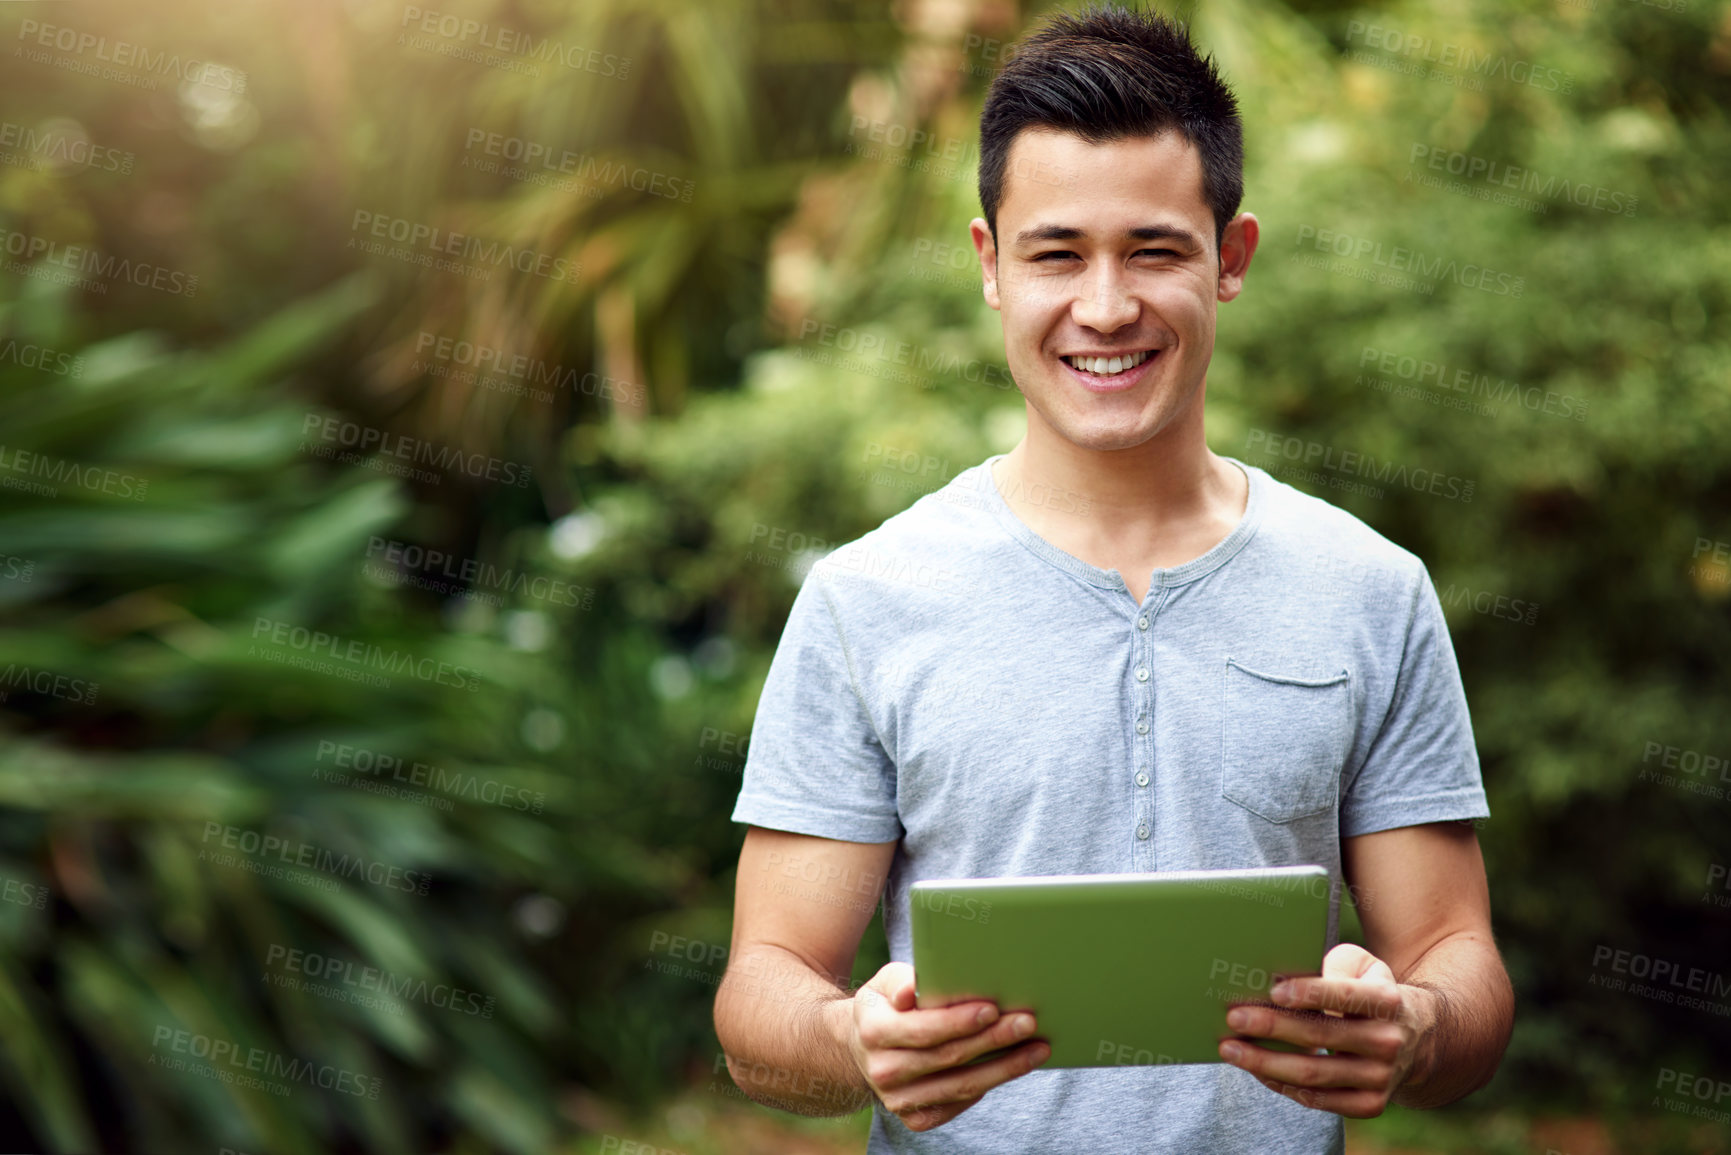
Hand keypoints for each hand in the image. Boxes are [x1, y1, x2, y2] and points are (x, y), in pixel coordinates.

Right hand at [845, 962, 1049, 1131]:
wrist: (862, 1048)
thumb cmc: (887, 1005)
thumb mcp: (885, 982)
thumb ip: (901, 980)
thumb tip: (911, 991)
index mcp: (873, 1031)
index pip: (923, 1030)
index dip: (959, 1022)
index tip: (992, 1009)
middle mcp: (883, 1070)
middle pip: (949, 1058)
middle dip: (993, 1040)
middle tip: (1027, 1023)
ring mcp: (898, 1099)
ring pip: (961, 1086)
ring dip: (1004, 1068)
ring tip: (1037, 1048)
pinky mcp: (915, 1117)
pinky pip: (959, 1103)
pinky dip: (990, 1085)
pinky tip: (1014, 1066)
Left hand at [1216, 942, 1437, 1117]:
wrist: (1415, 1038)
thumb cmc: (1369, 990)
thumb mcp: (1362, 965)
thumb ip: (1334, 964)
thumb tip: (1291, 980)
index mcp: (1387, 1000)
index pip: (1346, 995)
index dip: (1310, 993)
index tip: (1274, 991)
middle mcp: (1389, 1040)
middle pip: (1321, 1035)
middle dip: (1272, 1027)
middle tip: (1234, 1017)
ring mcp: (1381, 1077)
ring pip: (1314, 1074)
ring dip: (1265, 1063)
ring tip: (1231, 1049)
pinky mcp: (1370, 1104)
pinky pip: (1318, 1100)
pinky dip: (1281, 1085)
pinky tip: (1256, 1070)